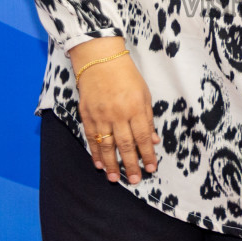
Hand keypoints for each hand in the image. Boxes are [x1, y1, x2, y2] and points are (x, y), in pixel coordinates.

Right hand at [70, 38, 159, 184]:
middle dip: (131, 165)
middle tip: (135, 180)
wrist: (100, 59)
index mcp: (136, 108)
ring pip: (107, 145)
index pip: (143, 137)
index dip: (148, 155)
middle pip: (126, 145)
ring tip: (116, 178)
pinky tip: (99, 164)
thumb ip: (148, 119)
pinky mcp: (87, 115)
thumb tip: (154, 141)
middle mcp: (118, 114)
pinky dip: (95, 153)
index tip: (152, 168)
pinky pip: (92, 138)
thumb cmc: (126, 76)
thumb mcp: (144, 94)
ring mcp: (101, 115)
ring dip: (112, 164)